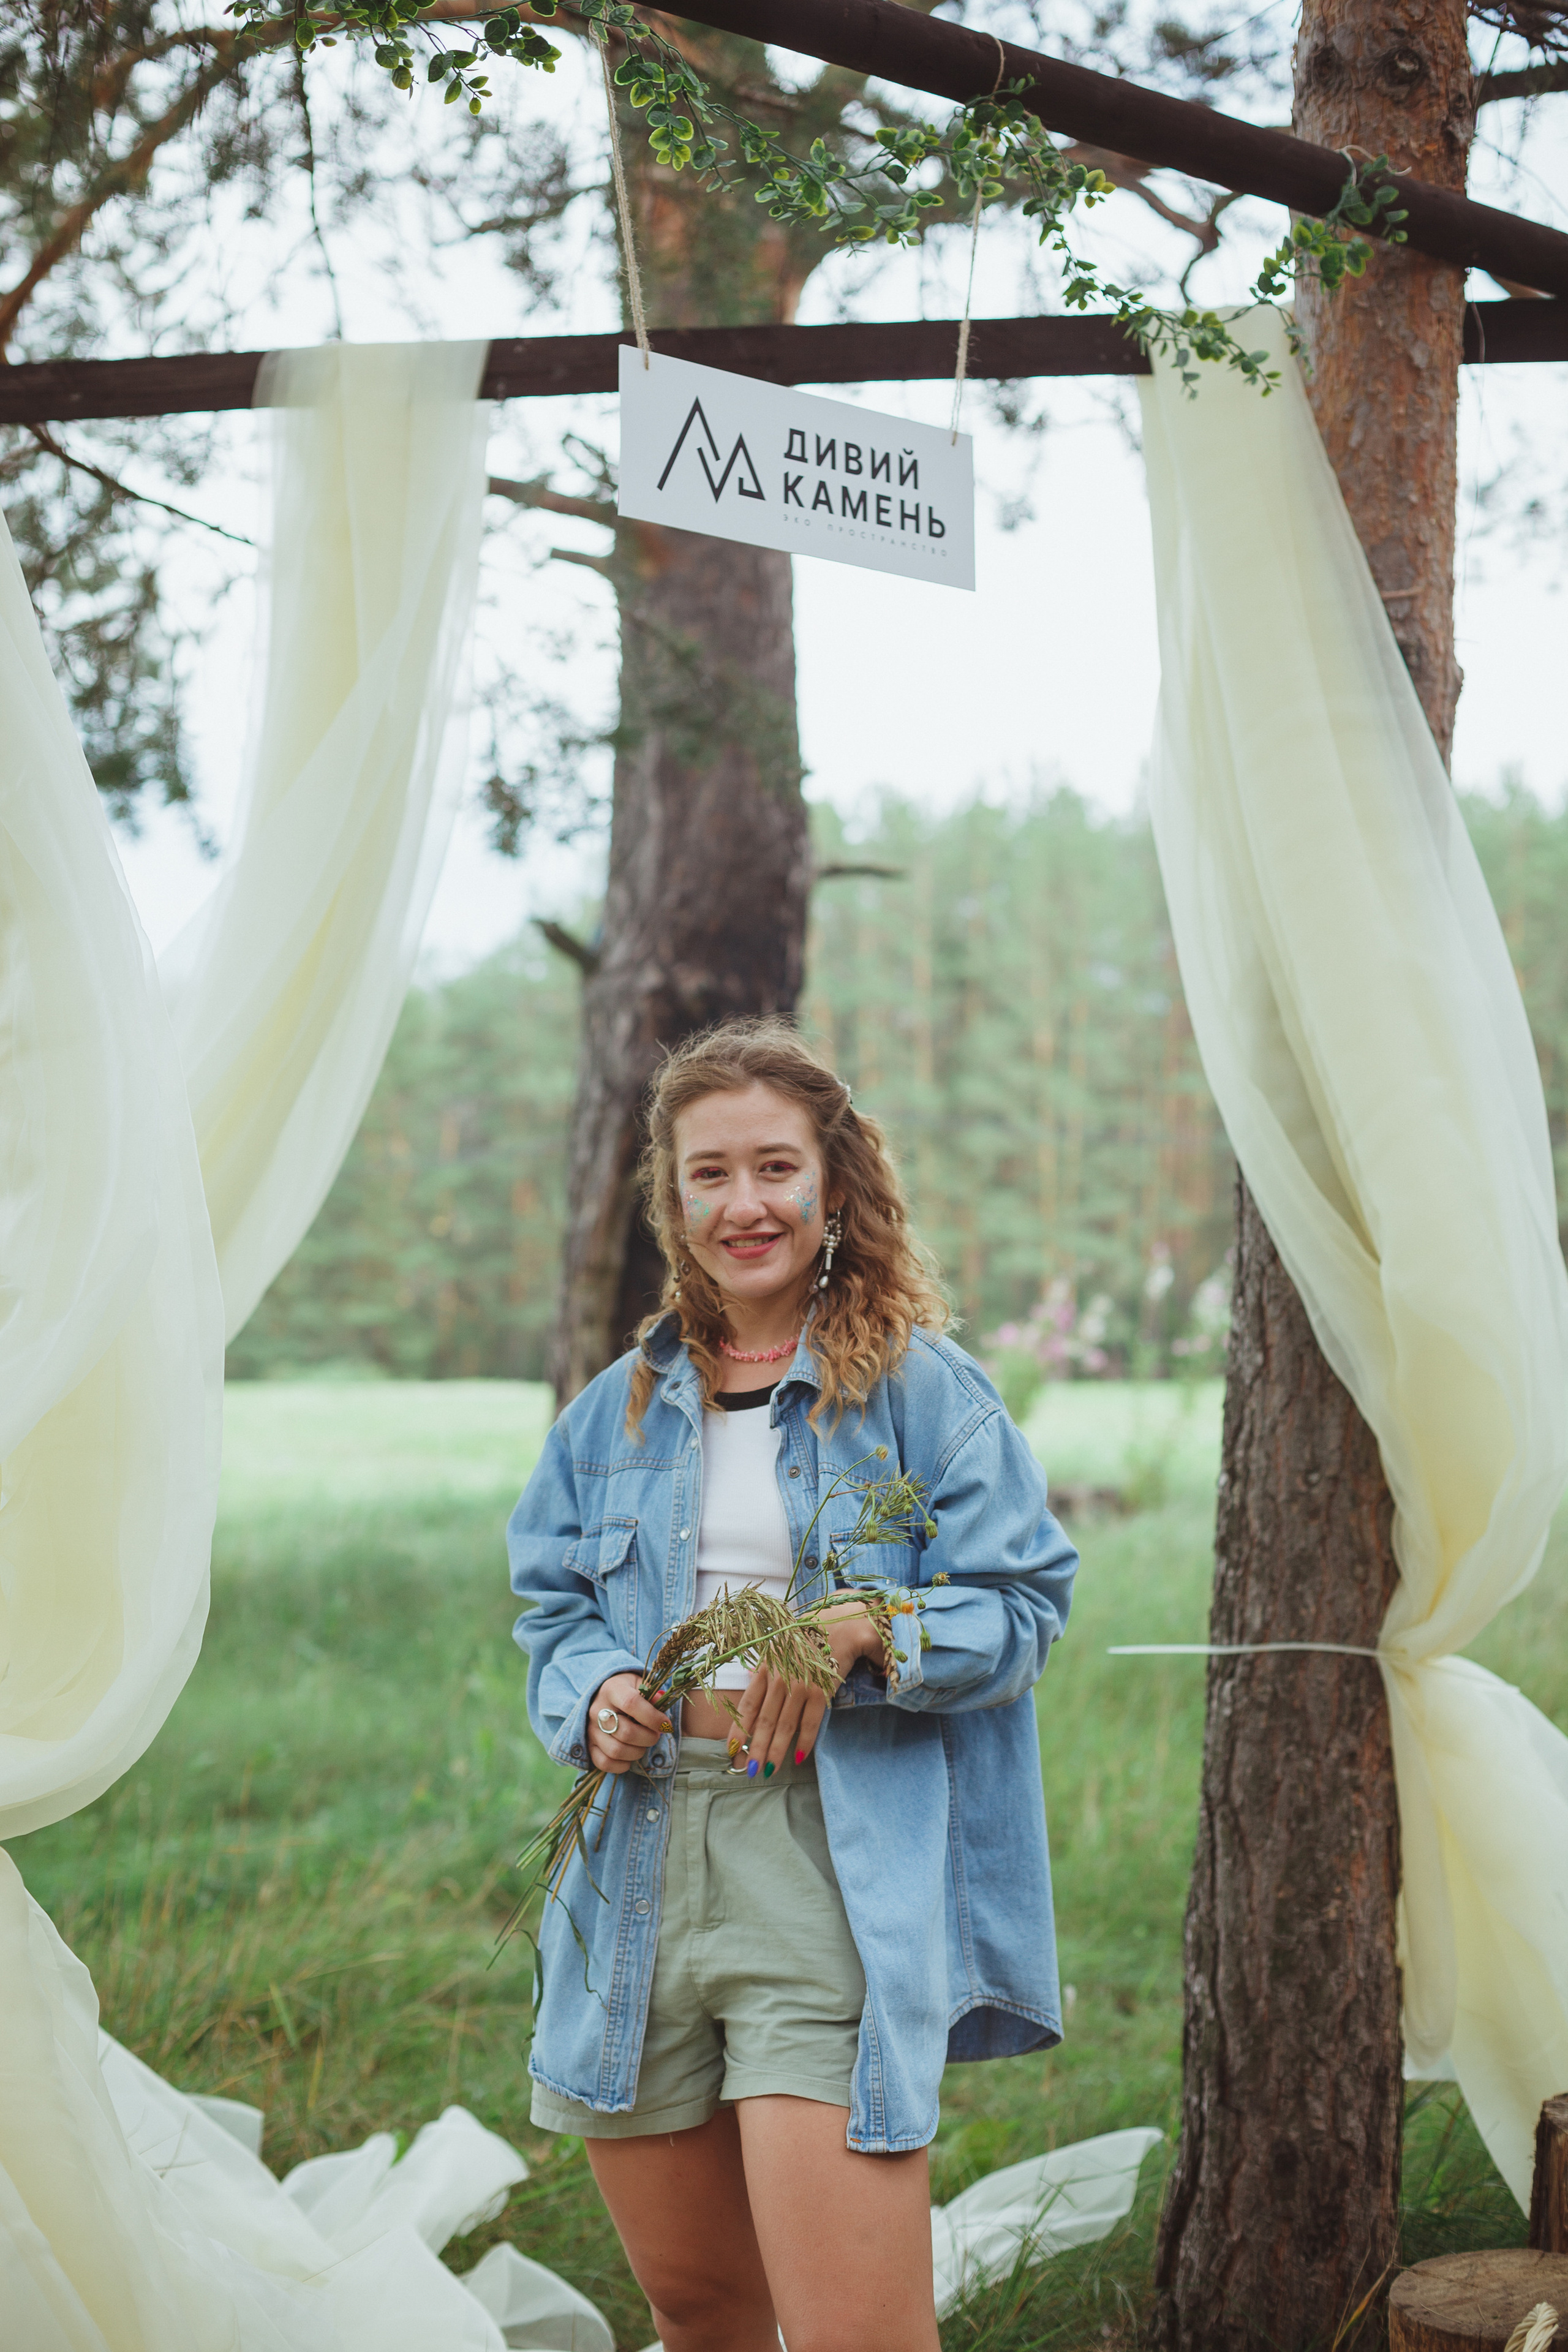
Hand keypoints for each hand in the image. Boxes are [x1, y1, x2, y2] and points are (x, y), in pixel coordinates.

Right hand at [586, 1674, 671, 1774]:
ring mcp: (591, 1730)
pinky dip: (622, 1765)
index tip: (666, 1724)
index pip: (631, 1703)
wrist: (603, 1696)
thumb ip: (652, 1695)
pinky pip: (604, 1763)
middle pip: (625, 1732)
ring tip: (643, 1745)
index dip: (652, 1717)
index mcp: (612, 1689)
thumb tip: (661, 1699)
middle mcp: (597, 1710)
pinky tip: (630, 1757)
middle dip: (648, 1738)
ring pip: (616, 1751)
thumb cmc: (627, 1691)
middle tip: (656, 1735)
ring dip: (637, 1752)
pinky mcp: (588, 1746)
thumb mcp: (640, 1685)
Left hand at [735, 1598, 883, 1777]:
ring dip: (776, 1751)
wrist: (842, 1621)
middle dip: (755, 1749)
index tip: (731, 1750)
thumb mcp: (780, 1644)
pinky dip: (806, 1740)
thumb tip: (750, 1677)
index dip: (739, 1728)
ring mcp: (801, 1684)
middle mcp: (780, 1678)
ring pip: (784, 1725)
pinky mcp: (822, 1689)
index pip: (748, 1704)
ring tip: (768, 1772)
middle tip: (748, 1771)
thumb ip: (766, 1664)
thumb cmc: (810, 1633)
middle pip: (764, 1721)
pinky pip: (812, 1721)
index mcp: (767, 1667)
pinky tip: (799, 1757)